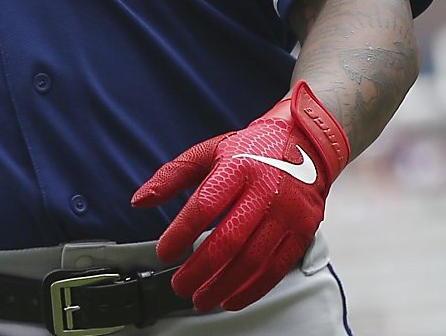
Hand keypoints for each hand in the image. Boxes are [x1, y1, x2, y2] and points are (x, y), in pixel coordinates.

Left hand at [131, 82, 351, 311]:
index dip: (182, 232)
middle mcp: (266, 191)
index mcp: (237, 167)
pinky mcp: (303, 231)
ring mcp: (288, 213)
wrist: (306, 145)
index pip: (205, 205)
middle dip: (201, 269)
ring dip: (225, 286)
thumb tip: (140, 201)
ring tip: (201, 299)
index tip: (164, 253)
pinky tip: (232, 299)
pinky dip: (253, 289)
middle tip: (179, 285)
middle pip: (230, 239)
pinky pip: (277, 267)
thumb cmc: (250, 150)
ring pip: (254, 260)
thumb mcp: (207, 153)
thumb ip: (171, 176)